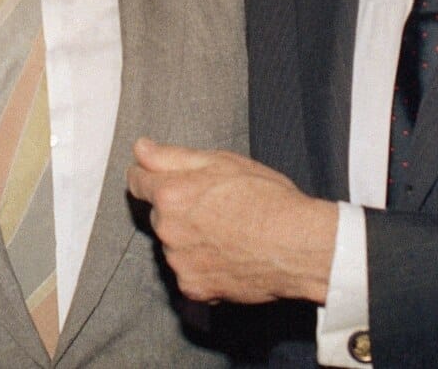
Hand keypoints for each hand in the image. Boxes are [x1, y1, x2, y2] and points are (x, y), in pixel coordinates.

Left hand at [126, 137, 337, 304]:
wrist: (300, 246)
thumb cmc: (269, 200)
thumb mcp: (222, 161)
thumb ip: (172, 156)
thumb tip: (140, 148)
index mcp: (171, 194)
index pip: (137, 180)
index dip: (151, 175)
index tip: (163, 178)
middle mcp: (168, 230)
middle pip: (159, 214)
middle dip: (178, 209)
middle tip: (216, 207)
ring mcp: (179, 262)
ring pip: (173, 245)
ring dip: (189, 239)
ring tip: (228, 233)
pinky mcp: (194, 288)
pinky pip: (188, 273)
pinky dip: (202, 267)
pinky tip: (228, 256)